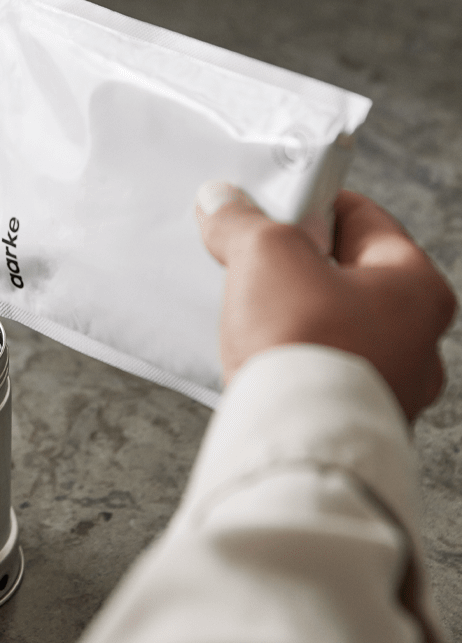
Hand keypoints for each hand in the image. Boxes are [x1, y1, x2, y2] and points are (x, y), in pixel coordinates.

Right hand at [196, 182, 455, 420]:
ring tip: (253, 313)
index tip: (276, 205)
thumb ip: (243, 222)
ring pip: (340, 333)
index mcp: (419, 289)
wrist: (296, 440)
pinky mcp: (355, 425)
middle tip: (257, 259)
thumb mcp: (266, 255)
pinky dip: (295, 364)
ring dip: (299, 319)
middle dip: (303, 268)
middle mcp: (420, 343)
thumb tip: (221, 202)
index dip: (315, 206)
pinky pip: (324, 378)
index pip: (366, 221)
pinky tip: (261, 360)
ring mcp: (393, 391)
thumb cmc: (305, 342)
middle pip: (352, 280)